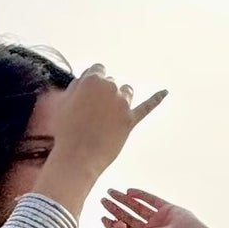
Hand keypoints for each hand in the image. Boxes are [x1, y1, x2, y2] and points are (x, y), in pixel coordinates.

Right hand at [48, 65, 166, 182]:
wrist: (77, 157)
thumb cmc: (65, 131)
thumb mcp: (63, 102)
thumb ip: (76, 87)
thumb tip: (85, 81)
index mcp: (92, 79)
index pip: (98, 70)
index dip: (92, 85)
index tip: (87, 97)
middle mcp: (110, 87)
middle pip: (111, 83)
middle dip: (104, 95)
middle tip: (91, 114)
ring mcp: (122, 104)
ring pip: (126, 92)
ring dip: (119, 99)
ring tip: (107, 117)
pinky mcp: (130, 120)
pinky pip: (147, 106)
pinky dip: (156, 98)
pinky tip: (165, 92)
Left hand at [99, 186, 216, 227]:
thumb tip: (115, 223)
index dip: (112, 225)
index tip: (103, 216)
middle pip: (128, 218)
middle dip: (115, 208)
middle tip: (103, 200)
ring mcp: (158, 219)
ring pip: (137, 207)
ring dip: (123, 199)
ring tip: (110, 191)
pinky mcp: (167, 209)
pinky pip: (151, 200)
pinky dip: (139, 195)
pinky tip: (128, 191)